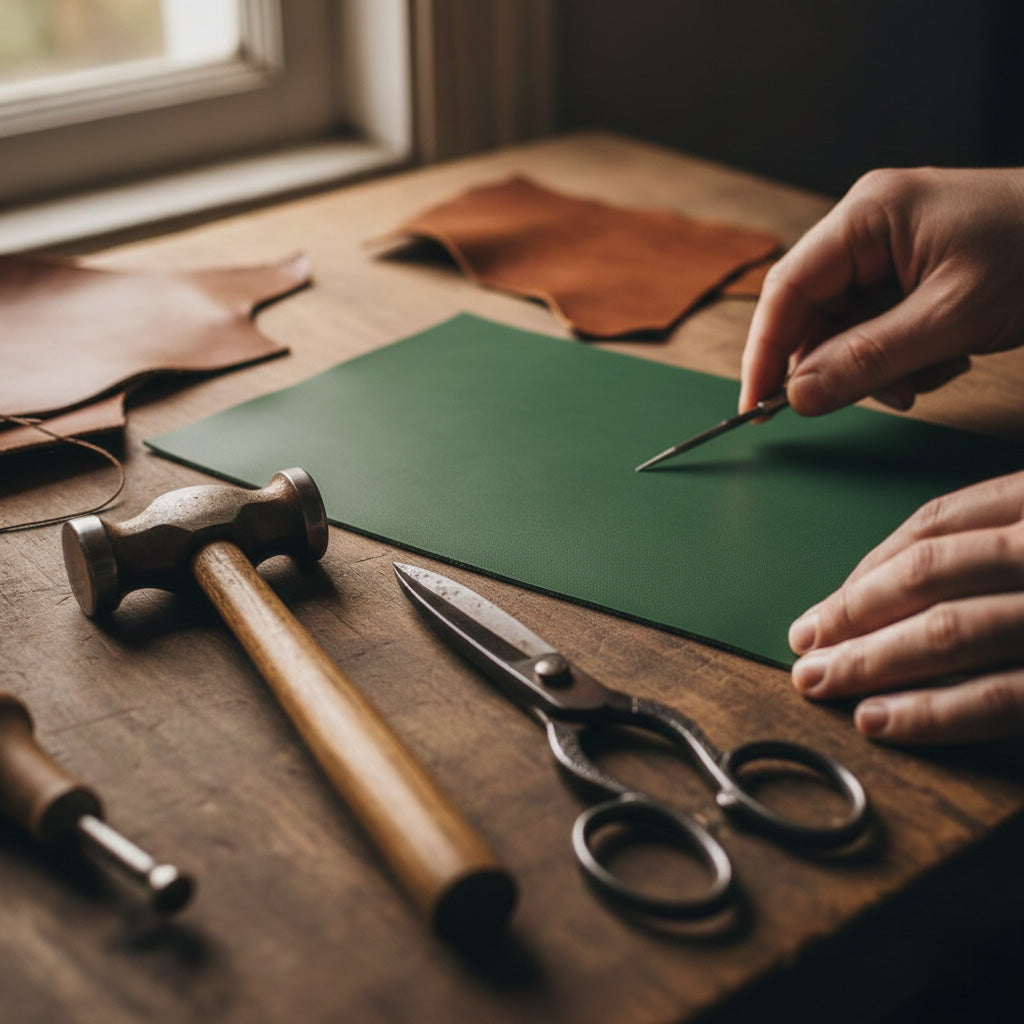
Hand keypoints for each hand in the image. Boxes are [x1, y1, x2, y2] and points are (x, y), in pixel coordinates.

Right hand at [740, 167, 1023, 415]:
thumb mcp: (952, 317)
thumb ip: (867, 360)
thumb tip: (796, 396)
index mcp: (868, 216)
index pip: (788, 289)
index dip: (764, 351)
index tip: (756, 405)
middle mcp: (869, 228)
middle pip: (814, 313)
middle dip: (840, 364)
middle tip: (875, 396)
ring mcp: (892, 251)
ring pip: (847, 329)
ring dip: (879, 367)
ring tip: (928, 375)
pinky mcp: (914, 273)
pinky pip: (880, 329)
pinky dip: (904, 358)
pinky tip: (946, 357)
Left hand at [788, 472, 1023, 743]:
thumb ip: (988, 546)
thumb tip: (875, 593)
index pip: (936, 524)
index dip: (867, 568)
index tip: (824, 605)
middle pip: (927, 574)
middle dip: (852, 614)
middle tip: (805, 646)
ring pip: (948, 631)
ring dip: (871, 661)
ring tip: (820, 682)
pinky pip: (998, 698)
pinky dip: (930, 712)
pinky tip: (876, 719)